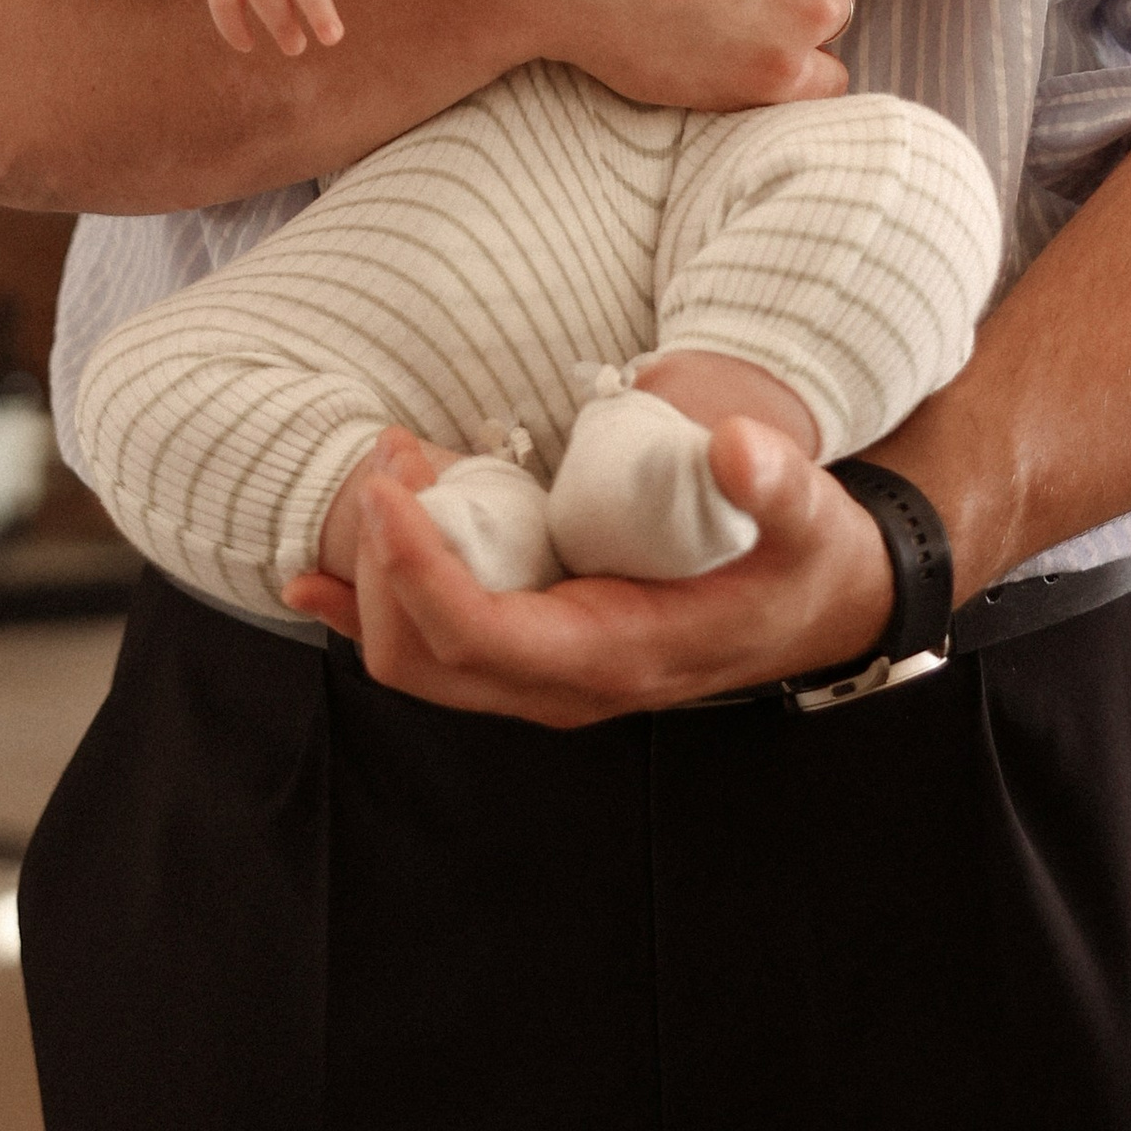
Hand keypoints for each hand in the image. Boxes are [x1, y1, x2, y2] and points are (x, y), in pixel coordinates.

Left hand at [283, 421, 897, 725]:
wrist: (816, 607)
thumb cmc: (802, 562)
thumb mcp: (808, 520)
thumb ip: (775, 486)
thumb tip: (733, 446)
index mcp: (614, 657)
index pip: (479, 637)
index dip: (417, 571)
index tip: (391, 490)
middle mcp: (560, 685)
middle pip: (420, 658)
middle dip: (381, 562)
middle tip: (394, 458)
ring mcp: (537, 675)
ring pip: (411, 656)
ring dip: (374, 570)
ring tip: (392, 465)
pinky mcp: (526, 650)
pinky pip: (425, 646)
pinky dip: (366, 606)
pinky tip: (313, 575)